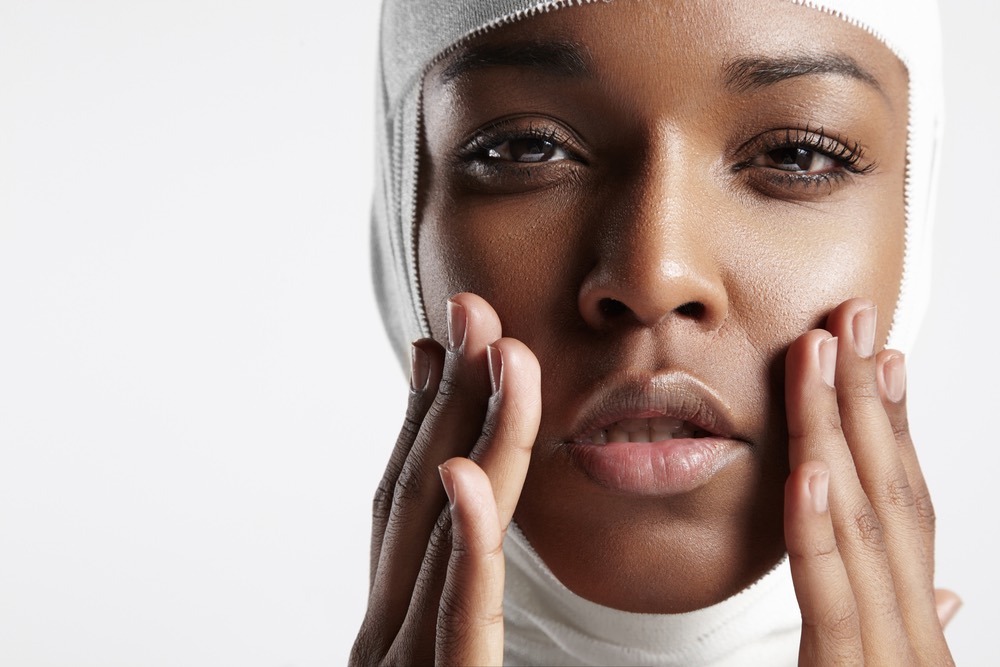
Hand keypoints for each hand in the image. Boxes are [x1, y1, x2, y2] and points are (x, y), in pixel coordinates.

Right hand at [350, 293, 540, 665]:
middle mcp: (389, 634)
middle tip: (473, 309)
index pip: (405, 506)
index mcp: (393, 626)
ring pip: (441, 531)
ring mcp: (404, 663)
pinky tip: (468, 472)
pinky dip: (465, 539)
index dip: (422, 418)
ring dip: (470, 433)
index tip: (444, 346)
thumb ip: (451, 619)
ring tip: (496, 352)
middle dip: (450, 395)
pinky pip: (462, 614)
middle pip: (420, 495)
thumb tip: (459, 518)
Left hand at [783, 299, 959, 664]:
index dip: (895, 427)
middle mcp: (909, 627)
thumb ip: (909, 628)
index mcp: (912, 621)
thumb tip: (948, 594)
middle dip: (867, 398)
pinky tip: (807, 469)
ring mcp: (889, 655)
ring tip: (822, 354)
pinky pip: (830, 596)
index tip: (879, 360)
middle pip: (891, 492)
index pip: (908, 506)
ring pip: (862, 523)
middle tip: (852, 318)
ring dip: (840, 430)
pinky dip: (818, 530)